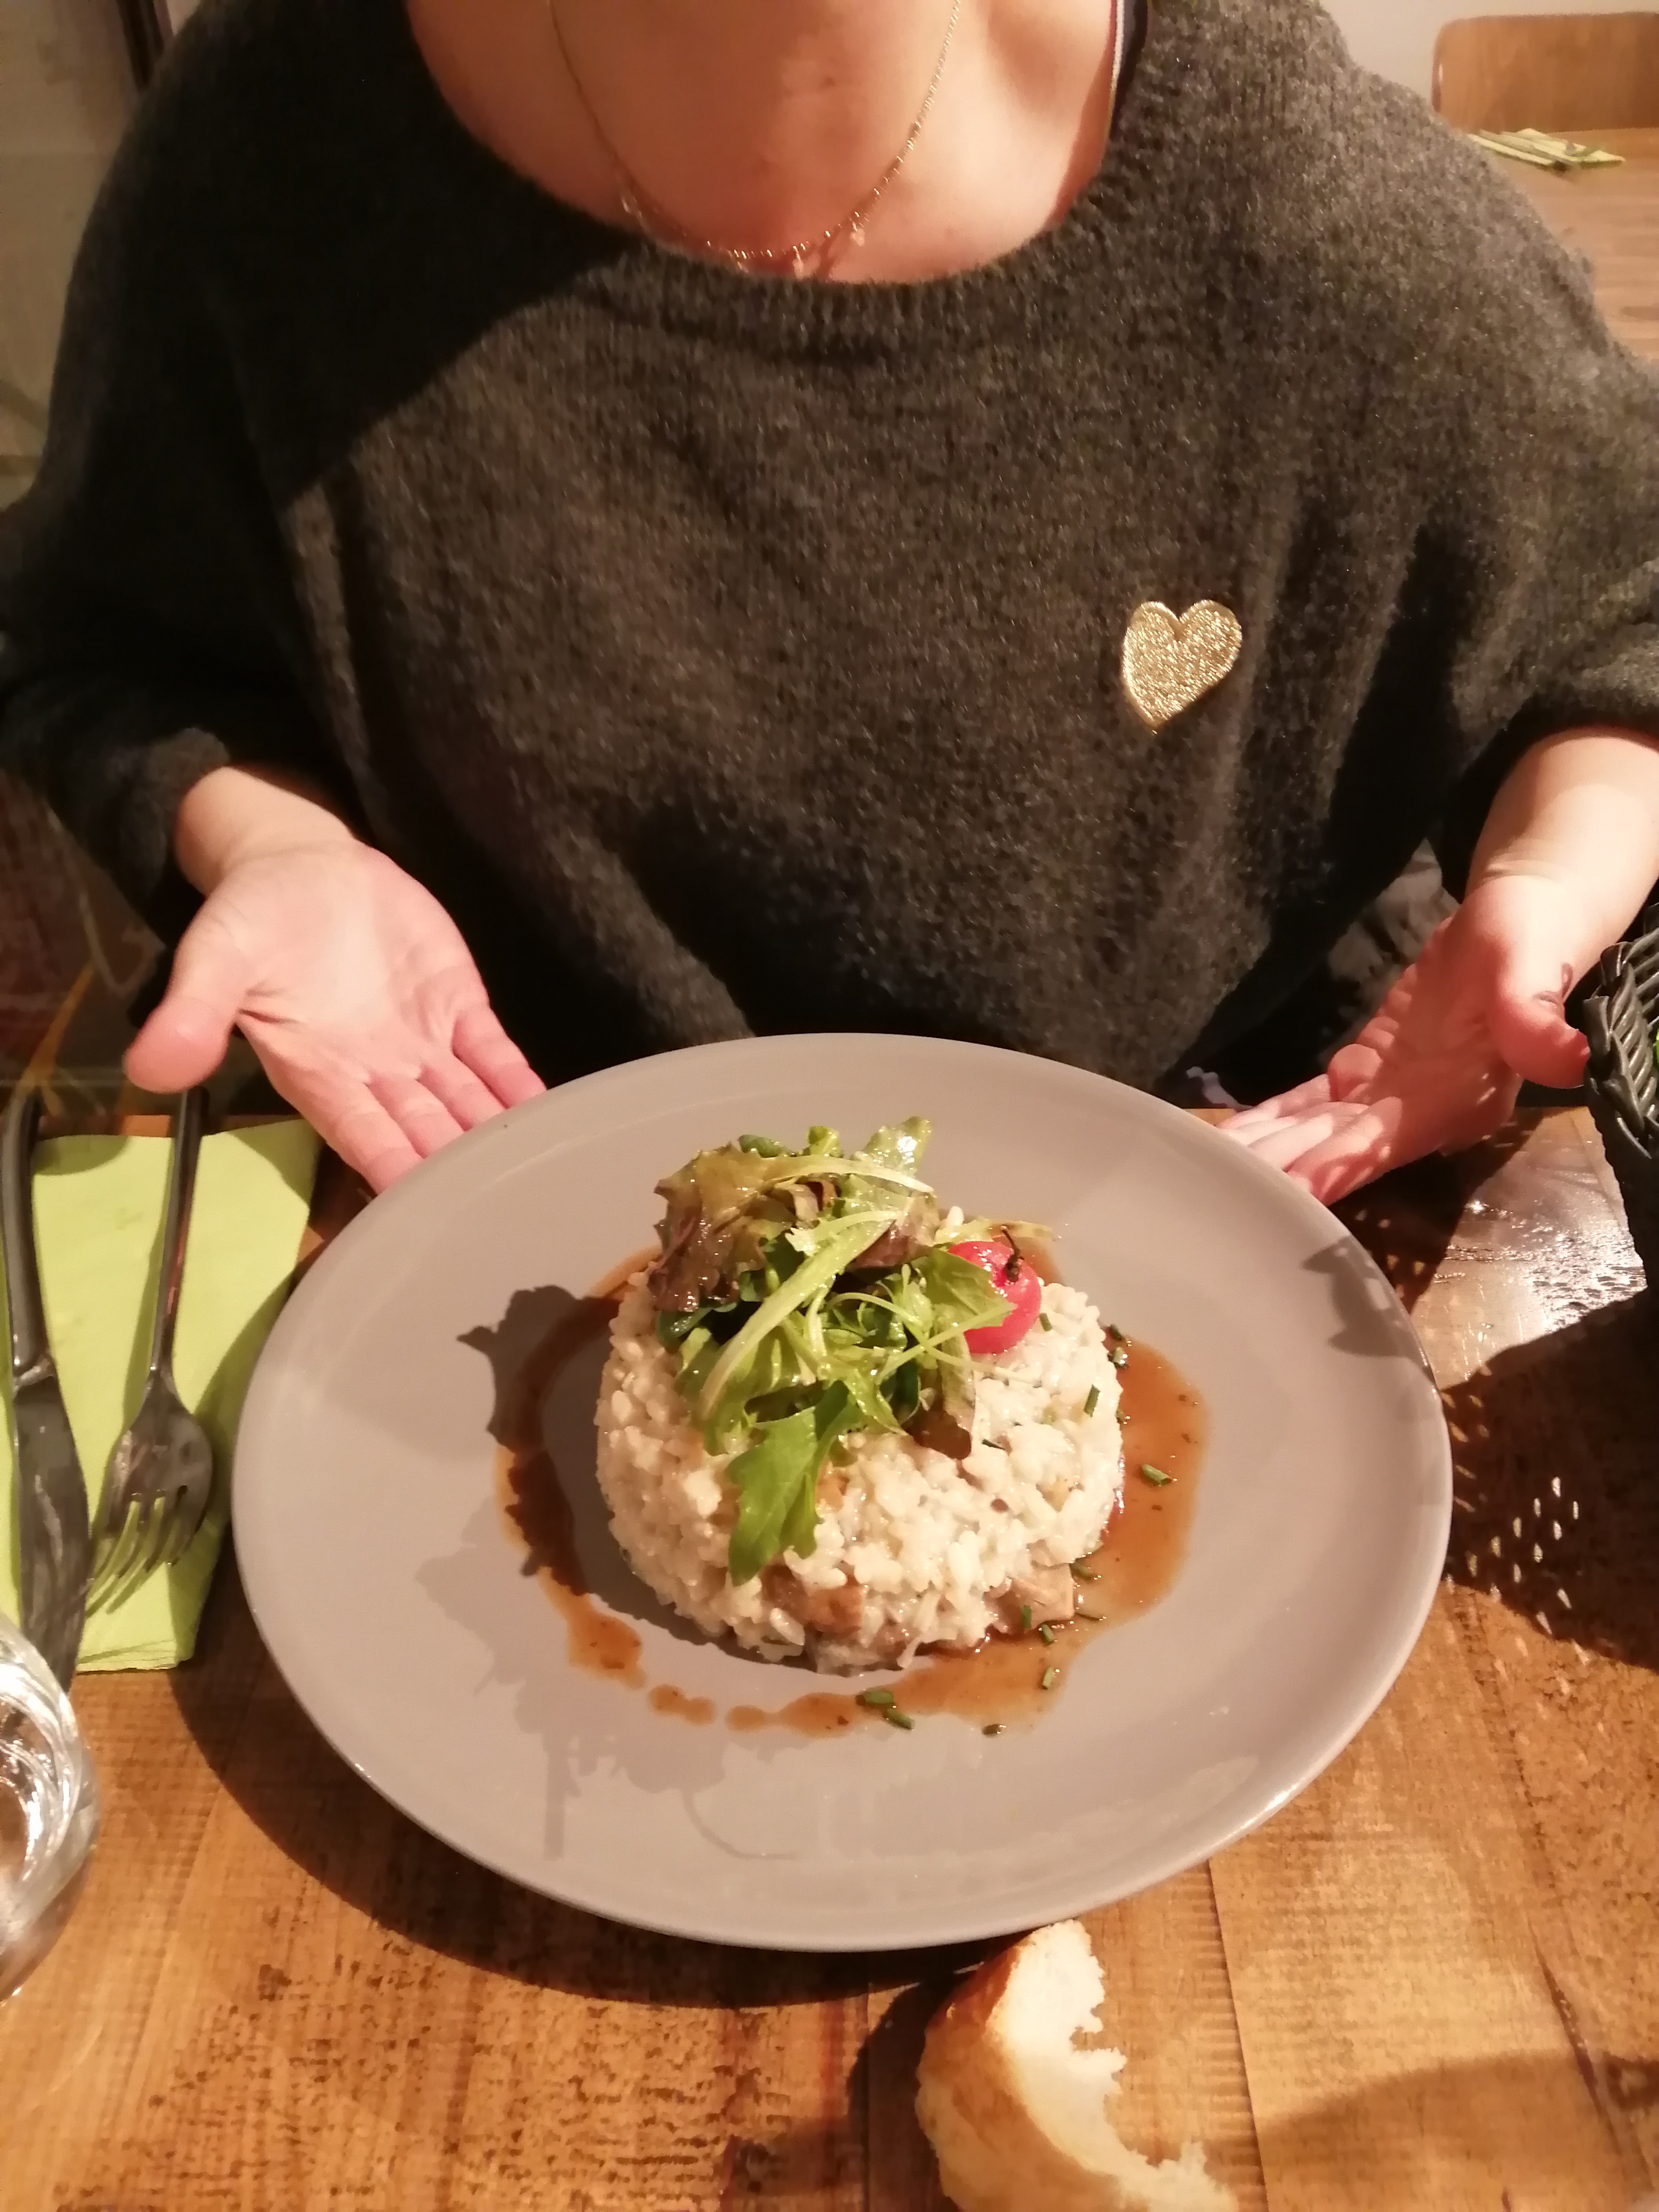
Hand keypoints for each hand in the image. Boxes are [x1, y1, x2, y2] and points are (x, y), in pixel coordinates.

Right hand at [125, 840, 543, 1189]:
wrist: (298, 863)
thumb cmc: (249, 917)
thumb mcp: (213, 956)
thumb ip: (192, 1012)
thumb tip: (146, 1067)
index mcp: (318, 1073)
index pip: (363, 1135)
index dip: (395, 1169)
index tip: (429, 1211)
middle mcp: (376, 1073)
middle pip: (426, 1132)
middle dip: (461, 1170)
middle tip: (505, 1211)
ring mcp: (423, 1043)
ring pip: (468, 1103)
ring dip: (501, 1138)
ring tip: (542, 1176)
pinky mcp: (458, 1007)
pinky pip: (495, 1054)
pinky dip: (521, 1084)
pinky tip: (552, 1114)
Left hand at [1222, 873, 1592, 1205]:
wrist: (1518, 923)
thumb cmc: (1530, 942)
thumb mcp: (1532, 969)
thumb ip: (1533, 1016)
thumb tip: (1565, 1057)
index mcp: (1461, 1100)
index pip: (1392, 1140)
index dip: (1343, 1162)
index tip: (1295, 1187)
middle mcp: (1421, 1113)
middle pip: (1341, 1148)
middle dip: (1286, 1170)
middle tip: (1226, 1191)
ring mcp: (1389, 1097)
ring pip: (1317, 1132)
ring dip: (1268, 1151)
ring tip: (1212, 1171)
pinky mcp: (1366, 1072)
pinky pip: (1311, 1102)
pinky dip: (1273, 1119)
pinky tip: (1233, 1136)